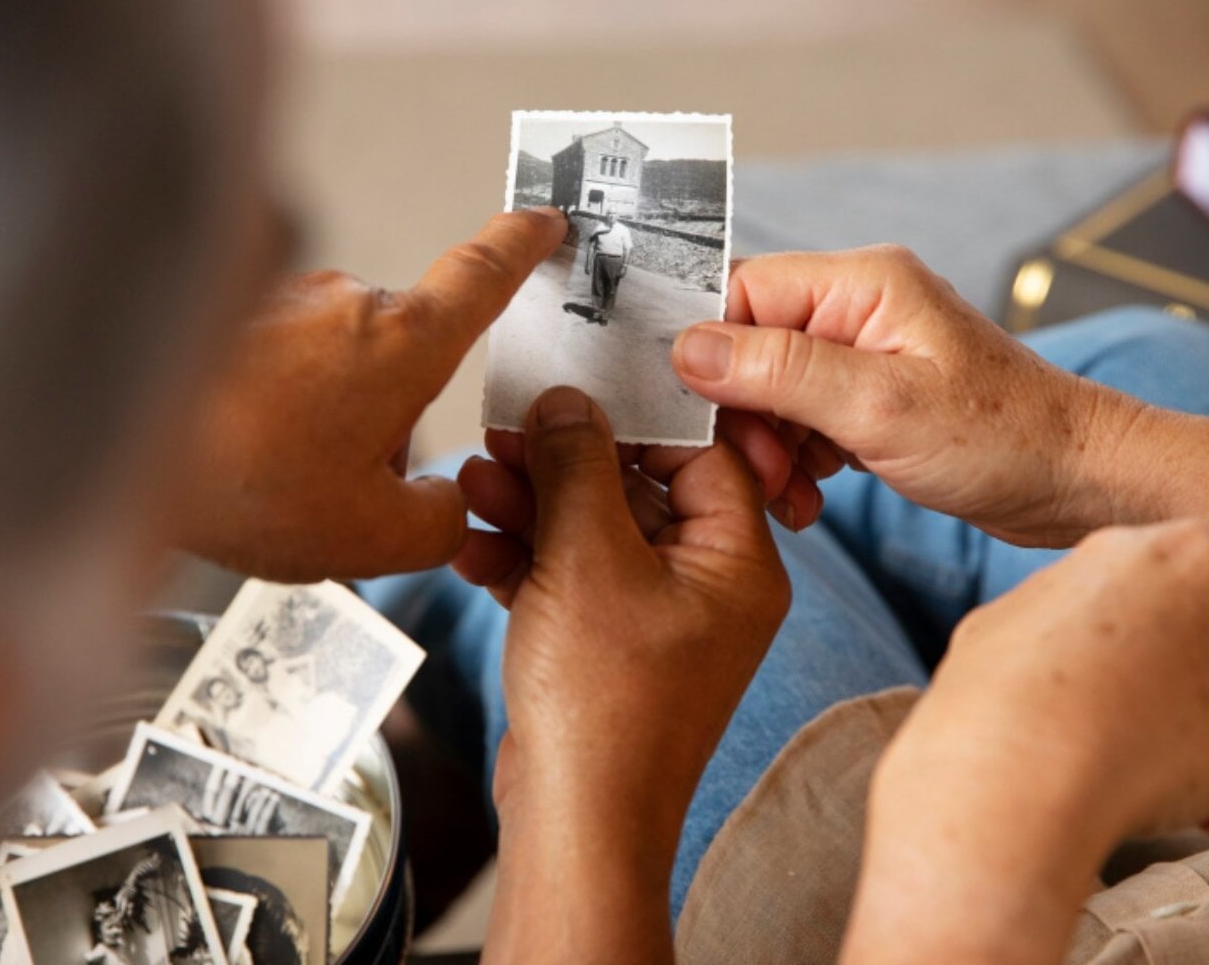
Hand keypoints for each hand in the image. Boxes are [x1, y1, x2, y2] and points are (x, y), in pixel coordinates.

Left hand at [176, 208, 565, 580]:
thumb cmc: (239, 481)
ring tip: (267, 480)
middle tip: (338, 490)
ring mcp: (282, 302)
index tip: (543, 225)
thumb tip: (445, 508)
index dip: (521, 247)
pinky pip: (277, 362)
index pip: (483, 276)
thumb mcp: (374, 537)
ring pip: (335, 366)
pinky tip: (234, 459)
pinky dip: (270, 409)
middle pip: (400, 358)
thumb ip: (441, 523)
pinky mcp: (229, 315)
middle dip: (385, 421)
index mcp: (402, 345)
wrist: (109, 449)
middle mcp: (346, 304)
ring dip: (321, 419)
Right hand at [458, 387, 790, 962]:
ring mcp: (655, 617)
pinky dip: (522, 558)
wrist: (576, 822)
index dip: (633, 415)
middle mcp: (705, 586)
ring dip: (529, 506)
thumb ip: (577, 466)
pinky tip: (470, 544)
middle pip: (634, 488)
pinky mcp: (608, 643)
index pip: (699, 453)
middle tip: (503, 434)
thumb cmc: (604, 705)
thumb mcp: (587, 559)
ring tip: (471, 482)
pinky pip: (569, 577)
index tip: (573, 386)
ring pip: (591, 531)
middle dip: (560, 463)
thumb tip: (567, 402)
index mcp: (737, 562)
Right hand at [670, 247, 1134, 546]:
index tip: (698, 412)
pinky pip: (799, 416)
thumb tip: (690, 349)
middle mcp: (856, 305)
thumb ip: (782, 372)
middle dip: (740, 414)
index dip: (706, 351)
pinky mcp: (869, 393)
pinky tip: (811, 494)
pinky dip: (794, 458)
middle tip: (761, 471)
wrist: (1078, 482)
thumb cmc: (1005, 439)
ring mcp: (862, 350)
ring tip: (791, 494)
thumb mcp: (882, 407)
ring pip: (767, 388)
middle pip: (746, 344)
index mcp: (861, 282)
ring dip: (766, 446)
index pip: (739, 291)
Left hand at [844, 519, 1208, 964]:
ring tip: (1159, 790)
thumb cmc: (1137, 750)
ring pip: (1132, 651)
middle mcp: (1119, 550)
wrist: (995, 784)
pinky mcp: (988, 629)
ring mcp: (1044, 586)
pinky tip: (1083, 765)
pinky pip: (1062, 666)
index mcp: (1205, 554)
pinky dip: (1087, 708)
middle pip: (1204, 633)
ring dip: (1159, 716)